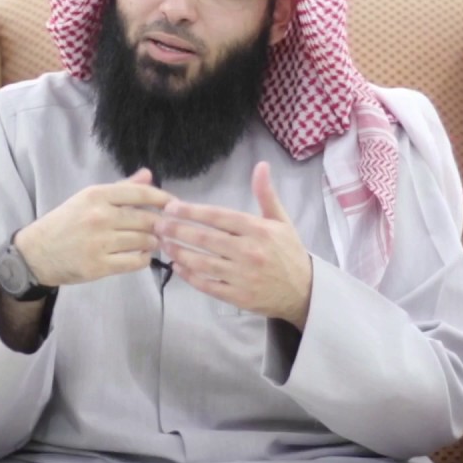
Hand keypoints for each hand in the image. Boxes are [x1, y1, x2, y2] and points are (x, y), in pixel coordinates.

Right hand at [16, 169, 170, 287]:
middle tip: (164, 228)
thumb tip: (149, 174)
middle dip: (160, 225)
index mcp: (97, 195)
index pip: (140, 193)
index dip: (163, 199)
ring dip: (153, 243)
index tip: (175, 205)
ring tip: (151, 242)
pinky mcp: (99, 266)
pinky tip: (140, 256)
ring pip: (144, 241)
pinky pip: (135, 262)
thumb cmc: (65, 223)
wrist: (36, 253)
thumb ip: (121, 188)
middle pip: (146, 219)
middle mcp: (100, 216)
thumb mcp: (88, 199)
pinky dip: (143, 259)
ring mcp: (99, 242)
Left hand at [157, 162, 312, 328]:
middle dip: (178, 230)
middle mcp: (249, 252)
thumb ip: (266, 194)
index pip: (219, 217)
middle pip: (206, 239)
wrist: (304, 291)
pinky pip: (208, 285)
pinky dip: (190, 276)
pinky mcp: (237, 296)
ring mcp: (242, 276)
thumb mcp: (281, 221)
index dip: (192, 211)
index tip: (172, 207)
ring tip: (163, 244)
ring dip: (179, 252)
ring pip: (202, 262)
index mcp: (259, 230)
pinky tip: (177, 266)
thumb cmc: (289, 253)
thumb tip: (261, 166)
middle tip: (158, 224)